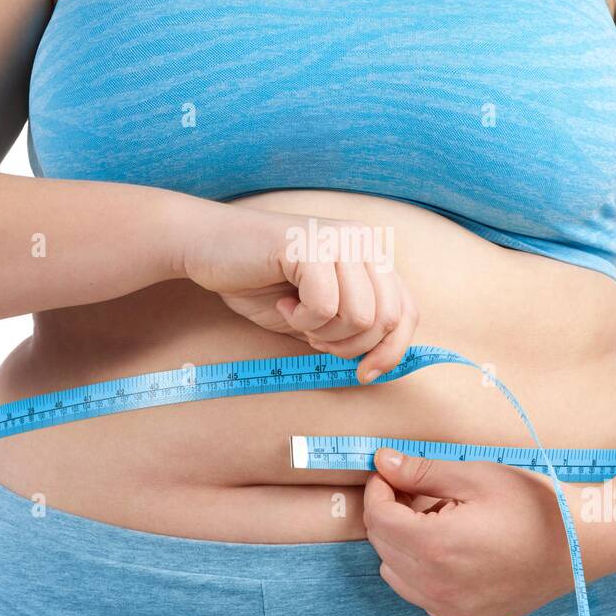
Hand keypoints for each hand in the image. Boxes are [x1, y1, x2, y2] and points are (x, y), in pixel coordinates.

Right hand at [179, 202, 418, 381]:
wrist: (208, 248)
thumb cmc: (261, 284)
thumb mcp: (318, 315)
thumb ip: (351, 330)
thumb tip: (380, 364)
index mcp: (371, 256)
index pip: (407, 312)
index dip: (392, 351)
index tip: (365, 375)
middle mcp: (364, 242)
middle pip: (387, 320)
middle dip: (349, 345)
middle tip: (312, 335)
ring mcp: (341, 240)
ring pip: (360, 317)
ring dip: (322, 332)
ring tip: (295, 314)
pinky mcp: (313, 245)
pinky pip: (326, 306)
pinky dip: (301, 318)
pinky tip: (283, 302)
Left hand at [363, 448, 576, 615]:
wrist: (580, 545)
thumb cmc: (532, 504)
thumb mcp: (476, 476)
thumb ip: (422, 471)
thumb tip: (382, 461)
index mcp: (435, 546)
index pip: (377, 518)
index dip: (378, 490)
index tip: (389, 473)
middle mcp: (436, 586)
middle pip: (382, 546)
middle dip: (389, 514)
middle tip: (414, 491)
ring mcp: (451, 610)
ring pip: (396, 575)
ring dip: (402, 545)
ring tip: (438, 522)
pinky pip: (422, 597)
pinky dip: (422, 573)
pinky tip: (453, 551)